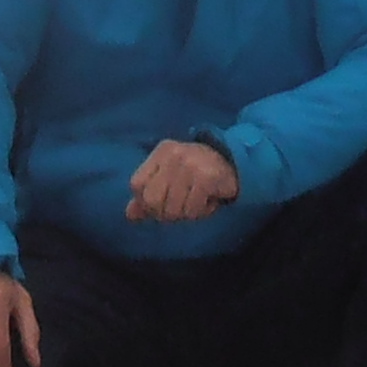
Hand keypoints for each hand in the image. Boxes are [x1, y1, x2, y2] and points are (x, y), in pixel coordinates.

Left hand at [124, 138, 240, 223]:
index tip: (164, 203)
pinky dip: (201, 212)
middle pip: (152, 201)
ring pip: (172, 210)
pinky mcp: (206, 178)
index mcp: (161, 152)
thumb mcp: (171, 178)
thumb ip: (148, 195)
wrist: (237, 164)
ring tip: (198, 200)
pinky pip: (192, 211)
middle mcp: (173, 154)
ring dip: (187, 213)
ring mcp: (190, 165)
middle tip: (182, 205)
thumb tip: (130, 215)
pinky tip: (209, 200)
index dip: (147, 203)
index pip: (136, 185)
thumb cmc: (198, 173)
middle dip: (166, 212)